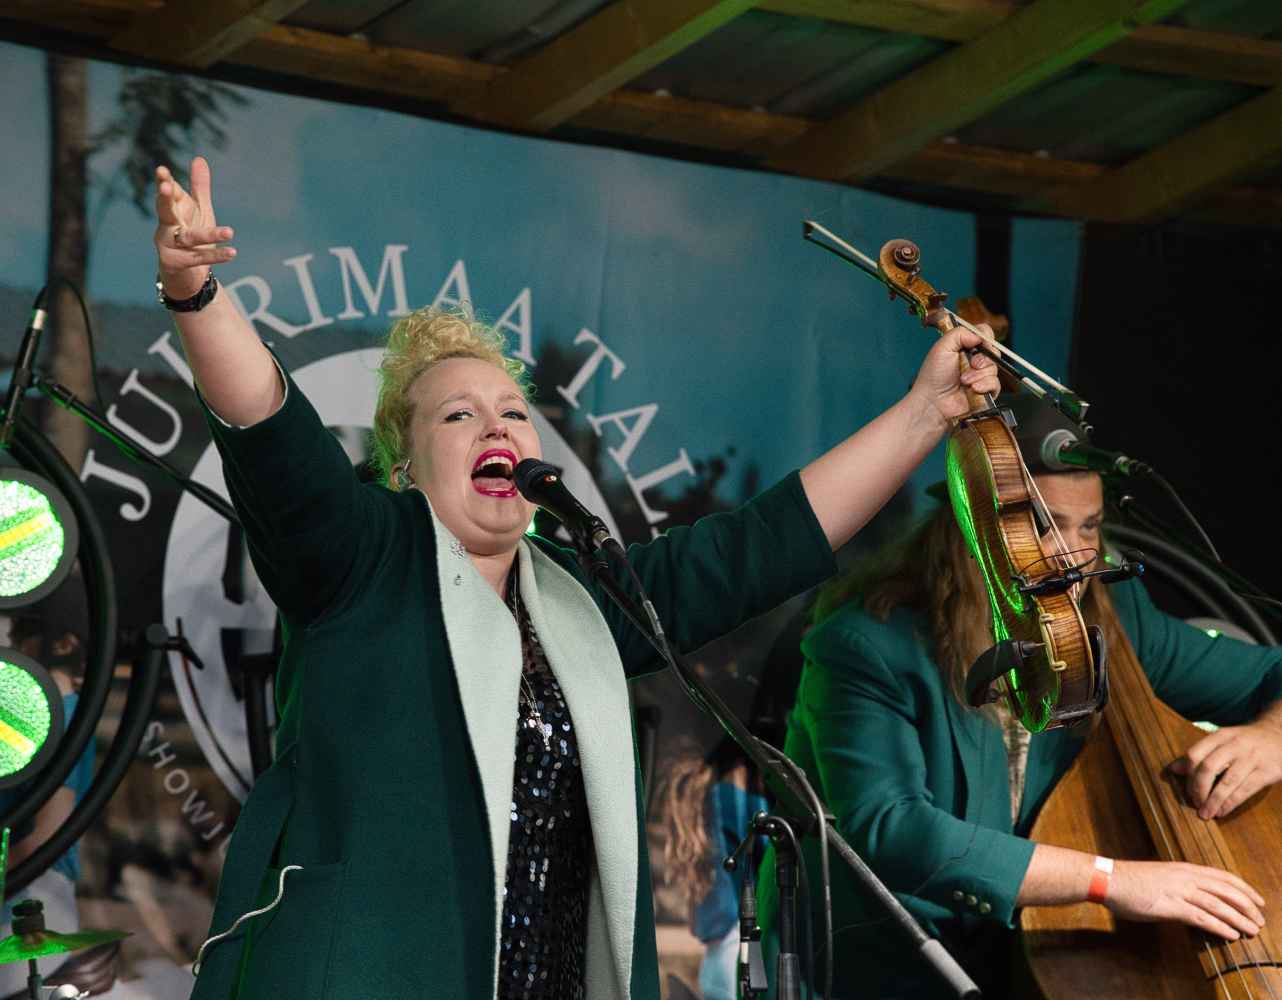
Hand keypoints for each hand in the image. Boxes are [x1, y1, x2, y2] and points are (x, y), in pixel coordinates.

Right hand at [154, 156, 235, 299]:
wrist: (186, 274)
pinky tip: (232, 252)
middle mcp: (167, 226)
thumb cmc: (192, 235)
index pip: (170, 193)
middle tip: (165, 187)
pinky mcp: (176, 263)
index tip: (162, 170)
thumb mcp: (199, 210)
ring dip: (210, 234)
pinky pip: (199, 258)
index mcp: (174, 210)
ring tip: (230, 232)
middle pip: (165, 210)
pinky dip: (216, 256)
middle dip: (165, 199)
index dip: (165, 182)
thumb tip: (199, 158)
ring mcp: (169, 245)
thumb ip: (199, 187)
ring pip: (189, 237)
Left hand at [908, 323, 1001, 426]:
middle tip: (972, 364)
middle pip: (993, 350)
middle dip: (982, 358)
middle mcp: (975, 360)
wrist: (933, 402)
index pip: (984, 333)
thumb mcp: (942, 347)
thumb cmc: (933, 376)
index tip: (978, 343)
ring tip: (964, 381)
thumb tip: (979, 335)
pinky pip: (996, 384)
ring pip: (994, 368)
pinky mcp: (986, 391)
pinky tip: (973, 389)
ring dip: (978, 374)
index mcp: (965, 347)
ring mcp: (981, 375)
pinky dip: (985, 385)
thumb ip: (960, 333)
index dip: (985, 337)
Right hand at [1107, 859, 1265, 940]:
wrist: (1109, 879)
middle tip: (1260, 919)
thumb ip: (1179, 885)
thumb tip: (1193, 898)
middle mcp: (1186, 877)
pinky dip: (1219, 926)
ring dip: (1239, 918)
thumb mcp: (1161, 876)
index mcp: (1185, 868)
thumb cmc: (1130, 879)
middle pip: (1226, 891)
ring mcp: (1179, 891)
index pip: (1223, 877)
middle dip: (1247, 906)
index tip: (1258, 899)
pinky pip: (1202, 918)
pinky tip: (1230, 935)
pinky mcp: (1171, 906)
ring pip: (1218, 905)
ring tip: (1252, 930)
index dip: (1244, 888)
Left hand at [1168, 720, 1281, 818]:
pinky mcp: (1267, 772)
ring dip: (1213, 801)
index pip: (1194, 754)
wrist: (1280, 735)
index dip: (1187, 775)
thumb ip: (1200, 753)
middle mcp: (1235, 745)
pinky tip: (1222, 811)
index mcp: (1220, 736)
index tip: (1185, 790)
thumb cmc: (1246, 741)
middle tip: (1195, 804)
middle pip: (1207, 768)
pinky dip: (1230, 803)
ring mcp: (1252, 758)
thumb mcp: (1223, 740)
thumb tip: (1174, 769)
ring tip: (1206, 813)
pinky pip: (1245, 790)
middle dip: (1198, 789)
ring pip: (1226, 782)